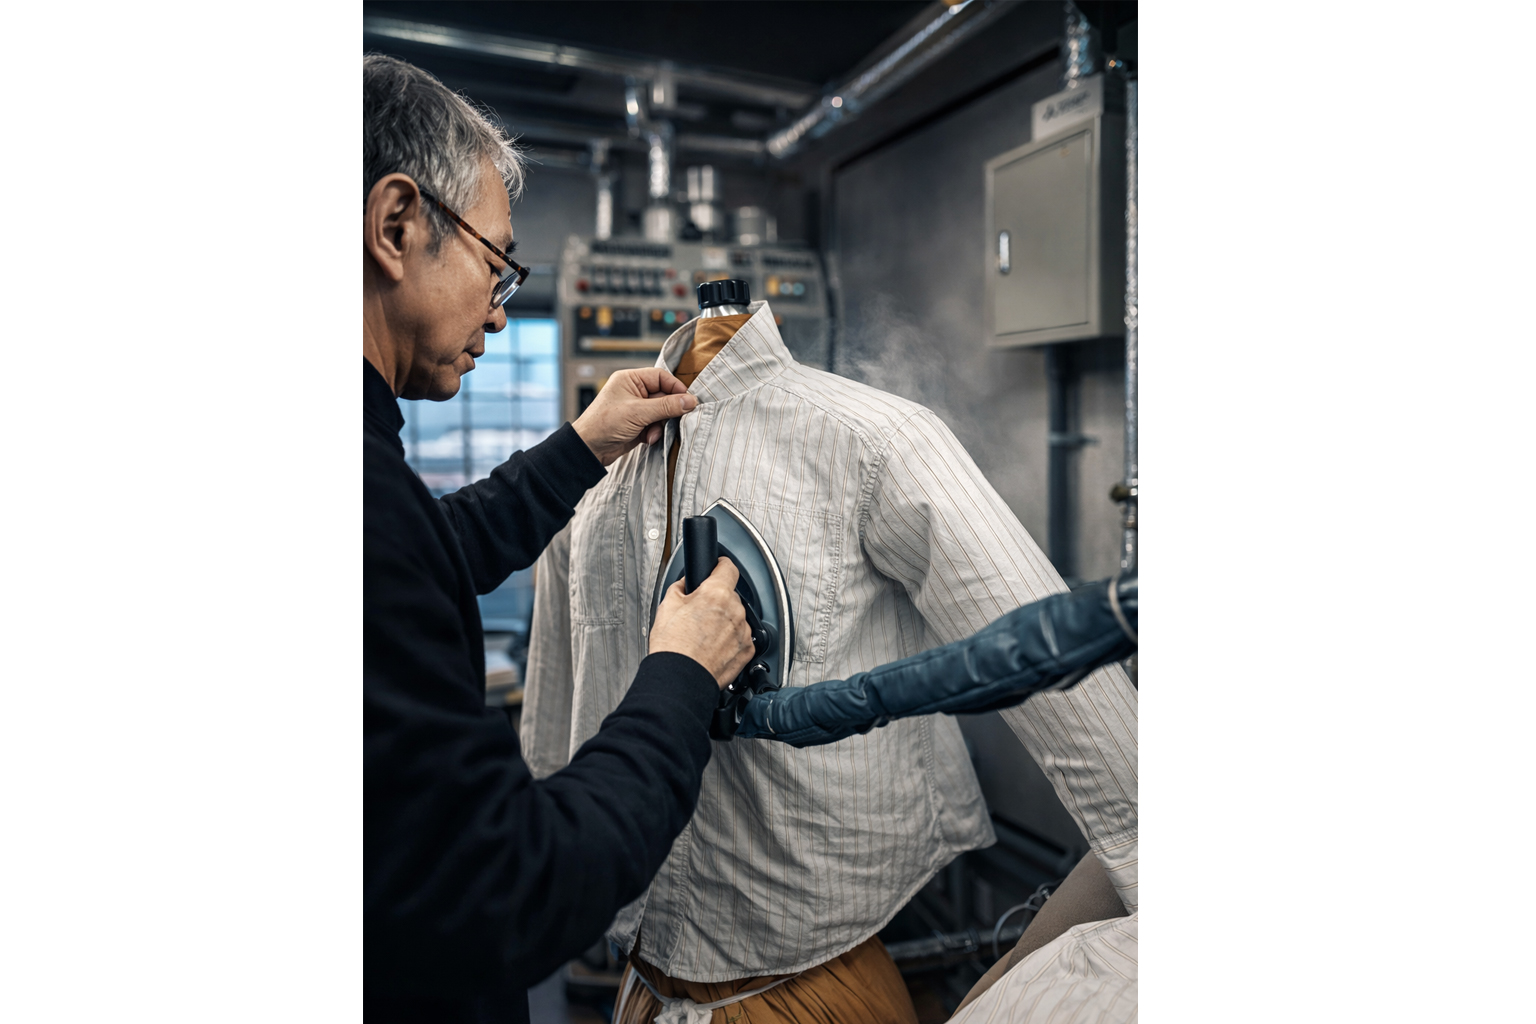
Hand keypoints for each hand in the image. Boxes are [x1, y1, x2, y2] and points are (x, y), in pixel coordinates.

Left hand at [572, 367, 697, 466]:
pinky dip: (654, 433)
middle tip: (677, 420)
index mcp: (630, 380)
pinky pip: (655, 425)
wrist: (589, 449)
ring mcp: (635, 409)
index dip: (675, 388)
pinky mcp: (637, 425)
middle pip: (663, 396)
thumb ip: (666, 406)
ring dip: (660, 425)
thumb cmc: (605, 424)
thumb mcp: (638, 412)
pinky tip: (648, 440)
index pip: (660, 377)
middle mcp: (633, 392)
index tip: (688, 401)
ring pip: (661, 413)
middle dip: (668, 411)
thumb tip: (690, 401)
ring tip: (652, 434)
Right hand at [649, 557, 754, 689]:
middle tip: (699, 613)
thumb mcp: (667, 606)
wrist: (680, 678)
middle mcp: (734, 610)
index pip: (728, 567)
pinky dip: (730, 640)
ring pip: (736, 617)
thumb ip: (681, 587)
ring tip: (703, 635)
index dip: (720, 565)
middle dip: (717, 601)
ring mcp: (743, 631)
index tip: (718, 567)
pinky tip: (712, 647)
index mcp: (716, 594)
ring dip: (724, 621)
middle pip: (730, 596)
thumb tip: (686, 584)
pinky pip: (741, 637)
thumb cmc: (673, 647)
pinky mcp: (747, 650)